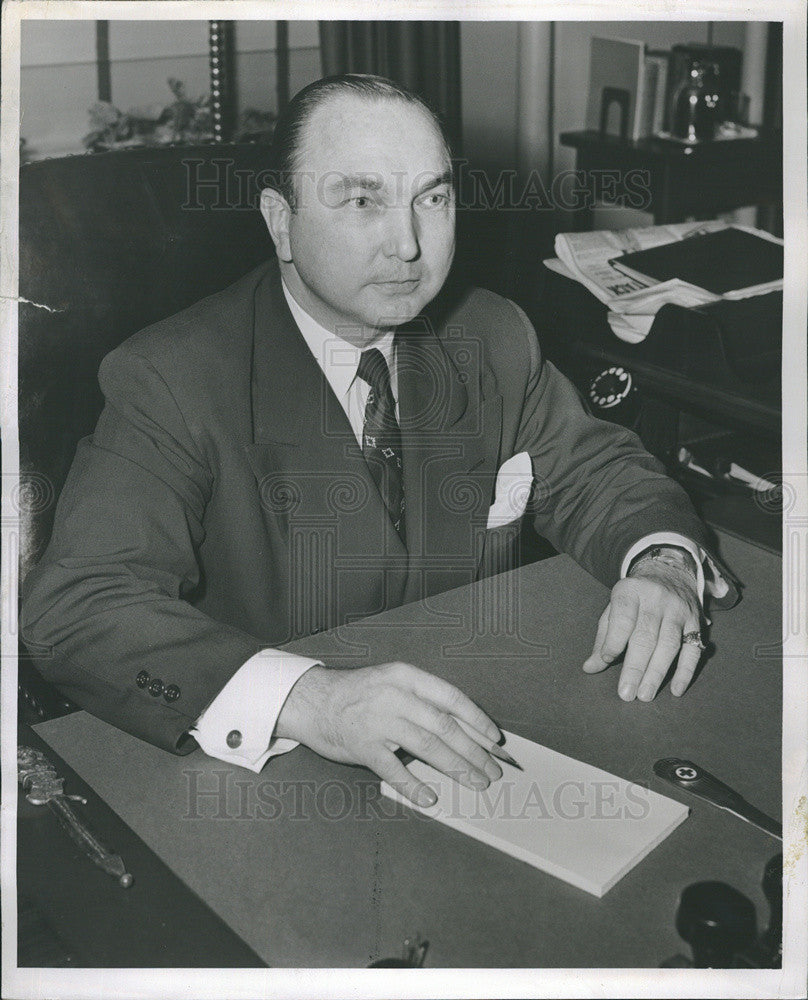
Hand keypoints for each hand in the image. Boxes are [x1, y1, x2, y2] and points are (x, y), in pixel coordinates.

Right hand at [274, 662, 502, 806]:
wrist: (312, 700)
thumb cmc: (358, 694)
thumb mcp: (392, 683)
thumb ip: (422, 700)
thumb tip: (463, 728)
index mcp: (406, 677)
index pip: (452, 698)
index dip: (478, 721)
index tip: (495, 740)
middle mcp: (395, 696)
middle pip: (445, 727)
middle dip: (475, 752)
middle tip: (493, 770)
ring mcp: (378, 720)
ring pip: (428, 748)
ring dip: (457, 768)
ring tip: (475, 783)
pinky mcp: (363, 745)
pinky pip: (395, 770)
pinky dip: (415, 786)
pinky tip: (430, 798)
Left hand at [583, 552, 702, 700]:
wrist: (669, 573)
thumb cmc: (634, 599)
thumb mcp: (614, 609)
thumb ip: (603, 638)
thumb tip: (590, 667)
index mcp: (630, 591)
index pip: (622, 619)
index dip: (614, 641)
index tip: (606, 660)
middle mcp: (656, 599)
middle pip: (646, 636)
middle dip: (635, 667)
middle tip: (626, 693)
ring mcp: (678, 610)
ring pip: (669, 644)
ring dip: (657, 673)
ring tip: (645, 695)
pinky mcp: (696, 622)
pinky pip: (693, 650)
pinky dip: (685, 672)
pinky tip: (675, 690)